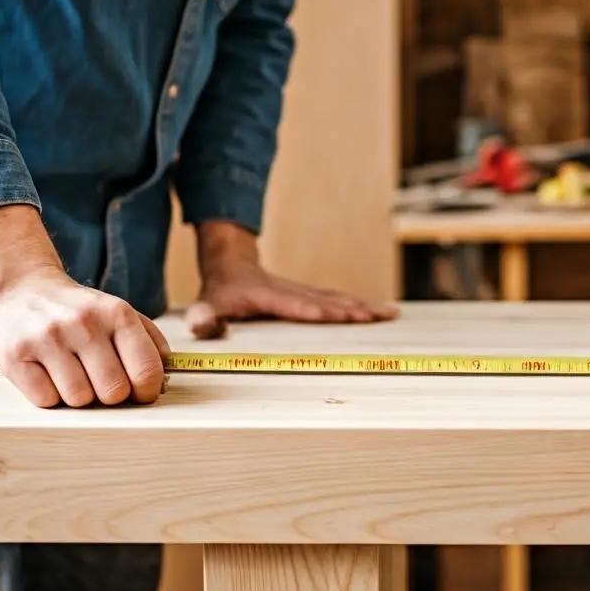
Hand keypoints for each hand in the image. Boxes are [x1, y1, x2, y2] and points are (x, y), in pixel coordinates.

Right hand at [0, 205, 170, 407]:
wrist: (19, 289)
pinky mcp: (14, 355)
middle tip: (99, 379)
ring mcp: (46, 339)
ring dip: (78, 395)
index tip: (140, 392)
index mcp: (117, 313)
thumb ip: (150, 342)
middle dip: (110, 393)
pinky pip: (46, 400)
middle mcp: (83, 323)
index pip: (146, 371)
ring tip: (70, 372)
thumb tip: (167, 379)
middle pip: (114, 392)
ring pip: (79, 400)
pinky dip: (49, 395)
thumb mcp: (119, 313)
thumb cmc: (77, 311)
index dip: (147, 391)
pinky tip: (46, 373)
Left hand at [185, 221, 397, 338]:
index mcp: (271, 297)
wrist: (231, 266)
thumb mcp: (206, 304)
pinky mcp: (312, 296)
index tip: (340, 315)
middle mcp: (294, 293)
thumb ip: (203, 317)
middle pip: (329, 301)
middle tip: (380, 316)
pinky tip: (381, 312)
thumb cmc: (220, 292)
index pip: (297, 305)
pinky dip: (363, 306)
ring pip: (340, 299)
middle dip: (355, 309)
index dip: (317, 310)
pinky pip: (341, 300)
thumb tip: (199, 324)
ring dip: (366, 307)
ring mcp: (306, 293)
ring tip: (390, 314)